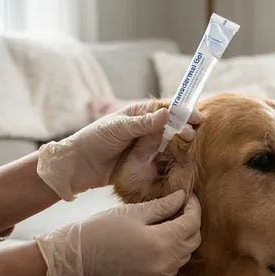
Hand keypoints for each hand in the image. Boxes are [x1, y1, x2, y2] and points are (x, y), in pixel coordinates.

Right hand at [34, 190, 201, 275]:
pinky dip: (173, 253)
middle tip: (182, 207)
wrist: (77, 257)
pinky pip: (171, 267)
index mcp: (163, 242)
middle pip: (193, 242)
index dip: (194, 207)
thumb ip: (162, 206)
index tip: (188, 196)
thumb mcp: (134, 212)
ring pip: (184, 256)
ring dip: (184, 239)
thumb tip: (182, 198)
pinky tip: (161, 240)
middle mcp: (165, 263)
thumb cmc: (102, 229)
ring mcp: (157, 275)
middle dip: (192, 223)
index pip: (192, 223)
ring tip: (172, 222)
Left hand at [37, 103, 202, 200]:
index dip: (182, 111)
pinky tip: (179, 161)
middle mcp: (142, 128)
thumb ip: (143, 123)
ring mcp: (142, 146)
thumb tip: (168, 113)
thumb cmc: (94, 141)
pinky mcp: (141, 163)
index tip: (197, 117)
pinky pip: (159, 159)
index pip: (165, 109)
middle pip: (170, 126)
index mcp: (137, 114)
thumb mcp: (119, 128)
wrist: (77, 166)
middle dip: (184, 128)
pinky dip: (171, 159)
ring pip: (167, 142)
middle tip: (194, 135)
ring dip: (180, 143)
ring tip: (190, 147)